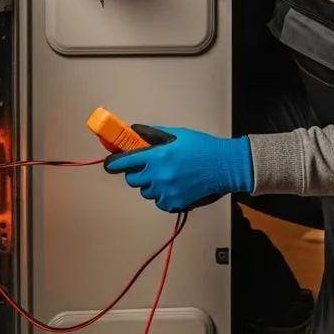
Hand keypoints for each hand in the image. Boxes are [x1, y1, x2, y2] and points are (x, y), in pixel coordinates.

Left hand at [104, 125, 253, 212]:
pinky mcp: (175, 203)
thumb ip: (154, 135)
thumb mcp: (177, 135)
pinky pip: (159, 202)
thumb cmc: (203, 148)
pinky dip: (163, 196)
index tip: (109, 165)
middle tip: (147, 168)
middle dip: (136, 173)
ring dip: (150, 185)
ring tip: (166, 176)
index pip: (124, 162)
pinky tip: (175, 186)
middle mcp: (159, 175)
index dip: (113, 164)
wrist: (225, 166)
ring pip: (146, 192)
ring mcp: (167, 191)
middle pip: (133, 180)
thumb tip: (135, 131)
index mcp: (158, 156)